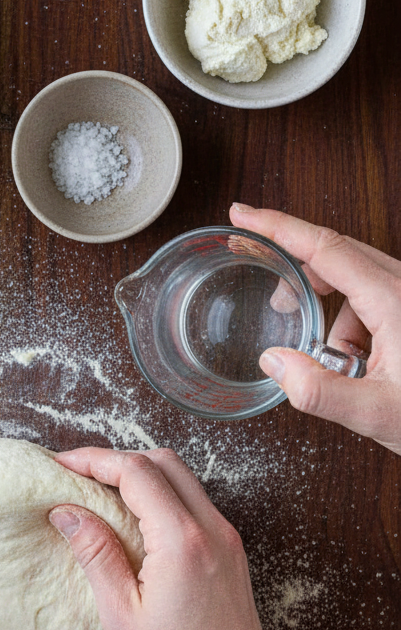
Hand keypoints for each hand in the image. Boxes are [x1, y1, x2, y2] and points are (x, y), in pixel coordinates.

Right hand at [49, 447, 278, 629]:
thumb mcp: (122, 615)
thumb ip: (95, 554)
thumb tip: (66, 511)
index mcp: (181, 541)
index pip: (135, 472)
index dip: (93, 460)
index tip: (60, 465)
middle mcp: (211, 528)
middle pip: (162, 461)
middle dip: (116, 459)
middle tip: (78, 475)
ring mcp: (227, 537)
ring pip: (181, 477)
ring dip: (140, 474)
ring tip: (100, 494)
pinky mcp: (231, 550)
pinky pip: (193, 502)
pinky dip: (161, 495)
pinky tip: (133, 520)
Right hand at [230, 202, 400, 452]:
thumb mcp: (378, 414)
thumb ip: (319, 391)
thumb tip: (273, 361)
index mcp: (394, 299)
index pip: (324, 247)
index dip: (278, 227)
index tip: (243, 215)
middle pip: (336, 253)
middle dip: (295, 268)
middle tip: (263, 279)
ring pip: (355, 280)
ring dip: (330, 309)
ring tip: (332, 359)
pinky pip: (373, 300)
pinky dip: (354, 325)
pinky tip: (361, 364)